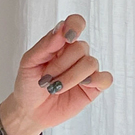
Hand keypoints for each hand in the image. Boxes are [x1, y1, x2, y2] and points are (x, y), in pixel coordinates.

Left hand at [1, 14, 113, 134]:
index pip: (75, 23)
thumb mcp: (29, 62)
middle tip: (45, 79)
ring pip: (90, 63)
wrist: (30, 111)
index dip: (75, 25)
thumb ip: (46, 45)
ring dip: (70, 77)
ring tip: (54, 88)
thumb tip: (62, 29)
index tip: (68, 37)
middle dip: (60, 65)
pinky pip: (105, 78)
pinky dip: (95, 80)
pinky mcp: (93, 87)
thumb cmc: (28, 84)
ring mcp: (86, 70)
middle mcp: (76, 53)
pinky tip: (82, 86)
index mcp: (60, 42)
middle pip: (81, 48)